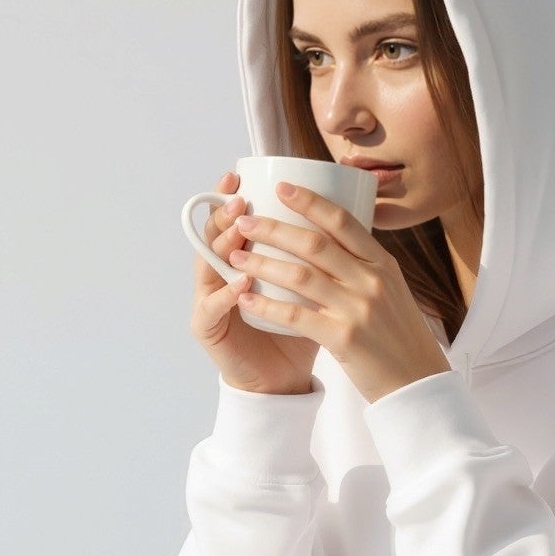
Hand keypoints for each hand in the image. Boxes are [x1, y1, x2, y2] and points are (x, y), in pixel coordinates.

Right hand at [188, 169, 321, 394]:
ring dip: (222, 245)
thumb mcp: (312, 288)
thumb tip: (347, 213)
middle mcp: (219, 276)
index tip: (240, 174)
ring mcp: (208, 301)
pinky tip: (241, 283)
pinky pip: (212, 307)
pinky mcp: (207, 329)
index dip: (230, 197)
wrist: (285, 381)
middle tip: (237, 196)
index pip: (230, 222)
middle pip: (213, 236)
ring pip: (207, 265)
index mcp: (240, 261)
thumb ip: (318, 256)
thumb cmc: (301, 333)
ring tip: (238, 229)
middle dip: (222, 214)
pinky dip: (227, 294)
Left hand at [225, 182, 451, 404]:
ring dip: (262, 264)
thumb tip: (331, 240)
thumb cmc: (399, 337)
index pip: (342, 221)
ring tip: (236, 257)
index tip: (281, 187)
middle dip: (273, 229)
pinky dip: (266, 306)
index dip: (309, 201)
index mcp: (383, 264)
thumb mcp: (392, 291)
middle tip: (244, 221)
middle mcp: (372, 280)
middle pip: (314, 243)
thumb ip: (365, 267)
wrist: (418, 383)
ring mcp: (358, 308)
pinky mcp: (344, 338)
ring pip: (300, 275)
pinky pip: (295, 315)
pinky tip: (246, 299)